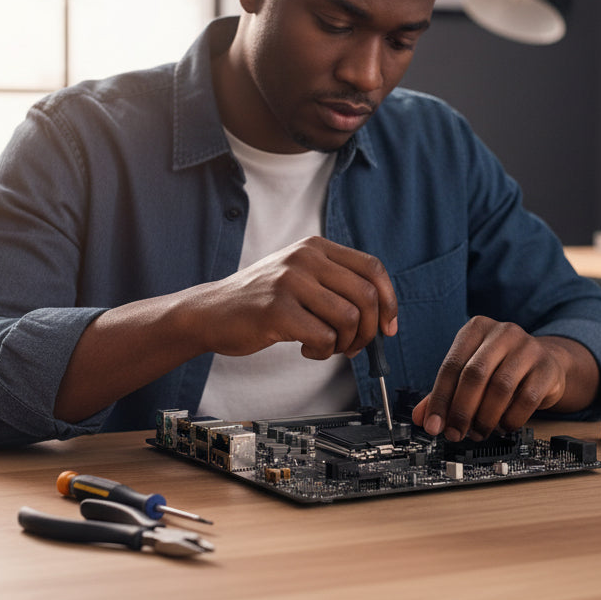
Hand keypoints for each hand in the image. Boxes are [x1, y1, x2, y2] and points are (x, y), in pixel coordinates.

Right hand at [189, 236, 397, 360]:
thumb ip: (337, 287)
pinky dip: (323, 352)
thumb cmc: (261, 301)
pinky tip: (306, 349)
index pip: (372, 268)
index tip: (388, 327)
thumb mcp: (300, 277)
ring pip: (349, 318)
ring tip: (327, 347)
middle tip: (355, 346)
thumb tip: (382, 319)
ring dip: (345, 343)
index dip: (389, 301)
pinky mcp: (277, 309)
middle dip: (370, 330)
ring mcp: (290, 281)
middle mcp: (305, 258)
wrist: (210, 312)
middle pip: (367, 295)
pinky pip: (324, 337)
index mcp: (316, 247)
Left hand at [410, 317, 571, 440]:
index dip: (439, 399)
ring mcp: (528, 348)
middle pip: (475, 375)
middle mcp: (502, 333)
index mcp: (476, 329)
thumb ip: (444, 393)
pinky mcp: (547, 368)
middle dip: (461, 410)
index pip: (451, 365)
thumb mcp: (470, 372)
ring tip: (478, 432)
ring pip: (500, 388)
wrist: (546, 362)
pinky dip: (510, 419)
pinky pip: (526, 399)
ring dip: (485, 418)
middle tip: (454, 433)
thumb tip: (421, 418)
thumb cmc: (501, 367)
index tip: (432, 426)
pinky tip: (502, 426)